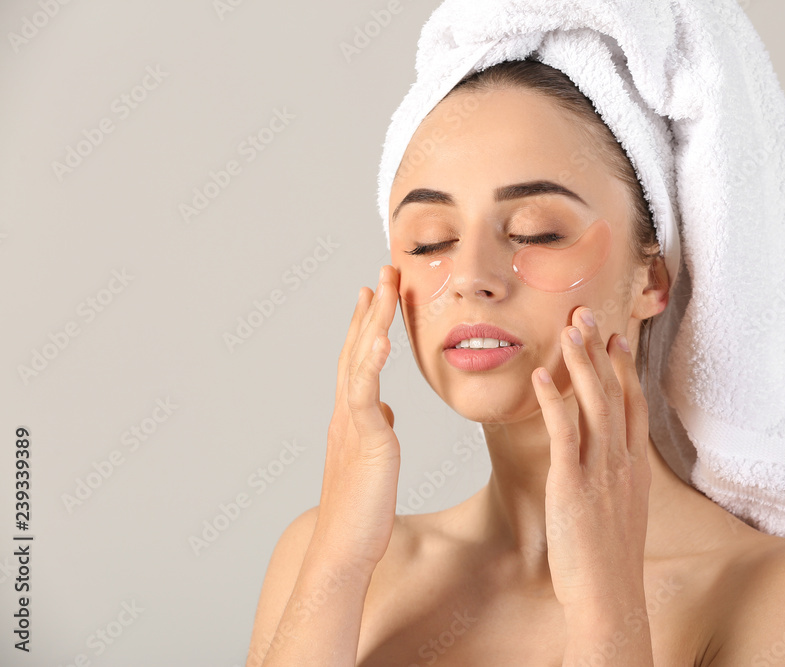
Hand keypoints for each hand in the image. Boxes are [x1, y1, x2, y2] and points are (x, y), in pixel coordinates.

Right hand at [312, 265, 400, 571]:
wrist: (344, 550)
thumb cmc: (359, 512)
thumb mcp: (372, 461)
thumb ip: (376, 431)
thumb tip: (387, 412)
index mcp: (351, 418)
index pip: (358, 360)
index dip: (366, 325)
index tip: (375, 293)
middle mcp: (346, 414)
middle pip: (356, 350)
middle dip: (371, 309)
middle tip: (383, 271)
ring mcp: (352, 425)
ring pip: (359, 362)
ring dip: (371, 322)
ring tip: (382, 287)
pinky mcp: (364, 441)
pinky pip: (365, 396)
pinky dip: (370, 365)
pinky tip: (379, 338)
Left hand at [531, 306, 651, 616]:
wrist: (610, 599)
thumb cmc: (609, 564)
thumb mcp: (620, 515)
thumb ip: (614, 483)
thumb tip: (603, 466)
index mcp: (635, 468)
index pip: (634, 405)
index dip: (625, 368)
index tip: (617, 337)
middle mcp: (623, 463)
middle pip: (616, 393)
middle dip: (602, 350)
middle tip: (588, 314)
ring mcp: (601, 472)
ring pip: (596, 404)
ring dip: (581, 363)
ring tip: (569, 329)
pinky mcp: (574, 485)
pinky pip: (565, 434)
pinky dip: (555, 402)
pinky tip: (542, 378)